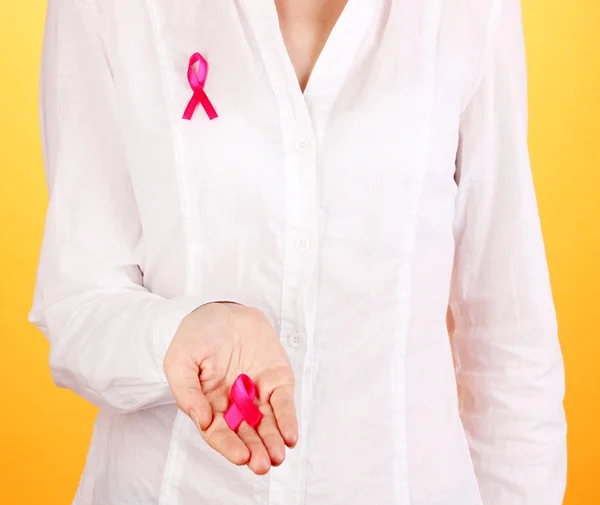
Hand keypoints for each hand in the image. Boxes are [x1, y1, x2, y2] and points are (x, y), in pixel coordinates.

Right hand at [164, 302, 297, 474]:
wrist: (222, 309)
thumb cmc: (196, 336)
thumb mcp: (180, 360)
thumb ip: (187, 391)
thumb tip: (201, 420)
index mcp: (209, 405)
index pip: (219, 432)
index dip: (229, 446)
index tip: (241, 455)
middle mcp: (235, 404)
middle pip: (246, 433)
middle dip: (255, 450)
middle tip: (262, 464)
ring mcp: (257, 392)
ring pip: (267, 423)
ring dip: (273, 440)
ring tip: (277, 456)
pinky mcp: (276, 379)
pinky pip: (283, 401)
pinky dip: (288, 418)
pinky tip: (290, 435)